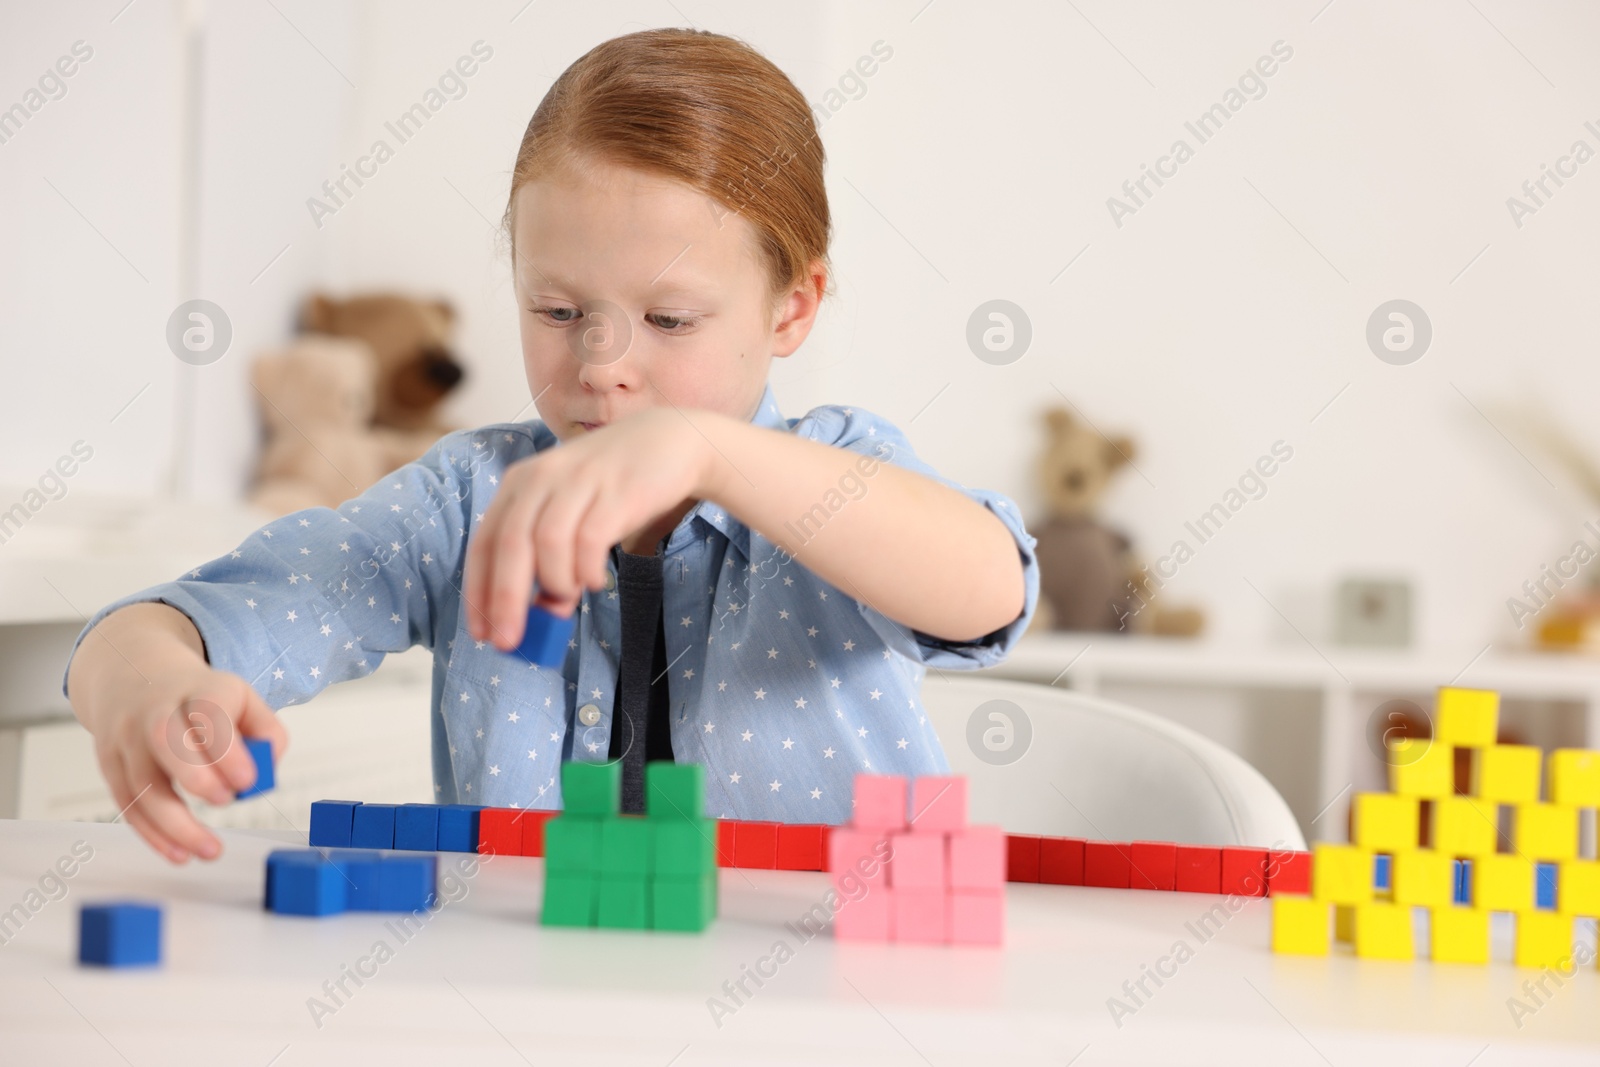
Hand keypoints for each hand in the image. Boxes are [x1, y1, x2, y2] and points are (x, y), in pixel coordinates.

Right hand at [76, 634, 287, 863]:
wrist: (134, 676)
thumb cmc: (198, 696)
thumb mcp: (242, 698)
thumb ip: (266, 732)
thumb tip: (266, 771)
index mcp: (197, 689)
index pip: (209, 714)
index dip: (227, 749)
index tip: (248, 781)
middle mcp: (155, 710)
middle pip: (165, 740)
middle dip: (196, 777)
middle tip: (227, 800)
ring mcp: (127, 738)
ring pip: (142, 783)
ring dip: (175, 824)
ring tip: (210, 850)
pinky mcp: (109, 763)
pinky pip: (127, 804)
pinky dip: (152, 834)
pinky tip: (179, 854)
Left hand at [463, 406, 716, 649]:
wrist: (668, 443)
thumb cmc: (611, 488)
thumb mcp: (571, 516)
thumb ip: (552, 560)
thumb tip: (545, 612)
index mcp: (519, 484)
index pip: (484, 543)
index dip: (478, 591)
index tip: (483, 634)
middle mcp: (541, 478)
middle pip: (509, 545)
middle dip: (506, 600)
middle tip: (510, 642)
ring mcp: (578, 481)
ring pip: (547, 543)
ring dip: (555, 583)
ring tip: (571, 595)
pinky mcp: (615, 490)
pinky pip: (589, 540)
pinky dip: (586, 570)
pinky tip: (595, 580)